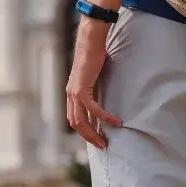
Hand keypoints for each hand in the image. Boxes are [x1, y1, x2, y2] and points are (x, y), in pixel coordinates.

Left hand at [66, 17, 122, 148]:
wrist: (90, 40)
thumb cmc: (94, 55)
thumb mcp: (93, 78)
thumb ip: (94, 90)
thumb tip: (103, 101)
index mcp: (71, 93)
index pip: (74, 118)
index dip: (84, 131)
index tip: (97, 139)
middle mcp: (69, 94)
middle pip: (76, 124)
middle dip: (89, 137)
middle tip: (103, 146)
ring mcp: (74, 92)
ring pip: (81, 121)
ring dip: (94, 133)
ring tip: (106, 141)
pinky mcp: (82, 88)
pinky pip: (94, 109)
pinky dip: (105, 117)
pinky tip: (116, 122)